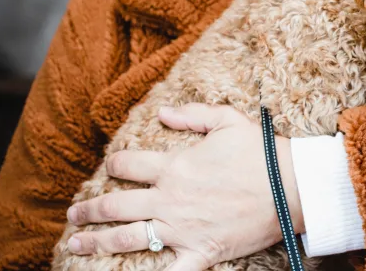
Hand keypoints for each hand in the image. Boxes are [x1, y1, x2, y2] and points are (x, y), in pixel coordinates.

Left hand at [65, 104, 303, 270]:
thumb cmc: (263, 152)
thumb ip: (192, 114)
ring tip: (75, 243)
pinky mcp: (200, 252)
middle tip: (73, 213)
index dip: (114, 163)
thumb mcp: (228, 120)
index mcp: (175, 166)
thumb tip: (163, 113)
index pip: (128, 164)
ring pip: (128, 237)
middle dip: (89, 209)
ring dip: (96, 242)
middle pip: (116, 205)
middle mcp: (170, 199)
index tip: (109, 165)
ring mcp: (182, 228)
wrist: (293, 187)